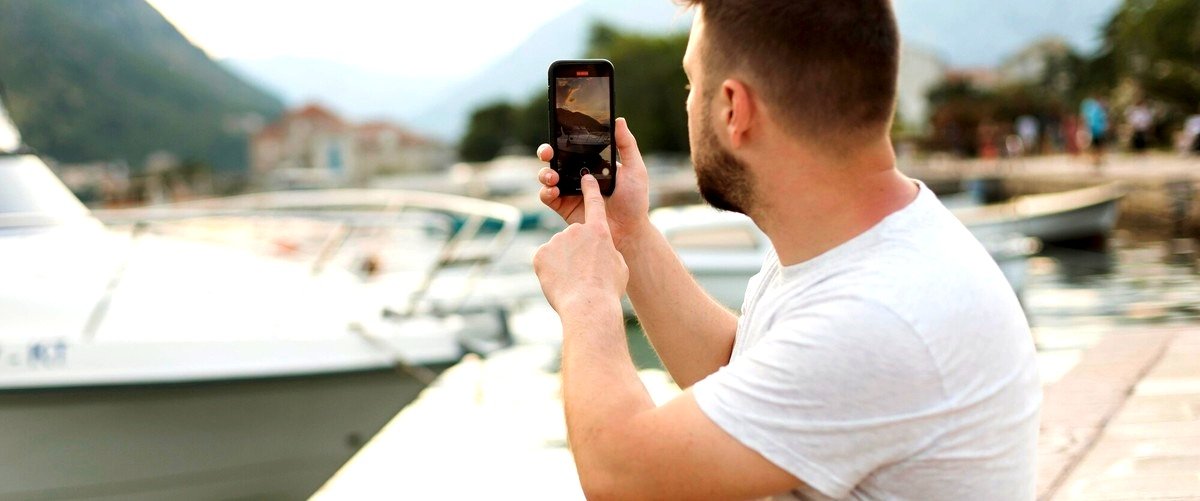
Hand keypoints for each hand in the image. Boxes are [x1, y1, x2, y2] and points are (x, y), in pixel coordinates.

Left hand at [533, 175, 628, 313]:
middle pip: (574, 238)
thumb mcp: (619, 267)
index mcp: (598, 231)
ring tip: (573, 282)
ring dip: (564, 264)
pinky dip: (551, 271)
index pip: (594, 203)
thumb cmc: (607, 289)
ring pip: (559, 251)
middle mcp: (575, 230)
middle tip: (584, 274)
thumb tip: (602, 251)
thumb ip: (608, 252)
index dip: (590, 189)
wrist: (588, 306)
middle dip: (577, 253)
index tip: (586, 178)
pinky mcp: (540, 254)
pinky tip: (560, 283)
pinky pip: (546, 261)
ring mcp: (556, 241)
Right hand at [537, 117, 650, 252]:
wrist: (629, 231)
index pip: (573, 146)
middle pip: (555, 159)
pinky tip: (554, 191)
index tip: (559, 131)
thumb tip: (619, 120)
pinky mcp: (564, 208)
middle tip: (548, 152)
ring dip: (545, 173)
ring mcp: (570, 191)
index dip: (562, 138)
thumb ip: (627, 145)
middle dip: (546, 152)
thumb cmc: (635, 200)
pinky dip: (546, 192)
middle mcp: (578, 175)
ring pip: (548, 177)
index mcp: (592, 163)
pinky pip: (548, 197)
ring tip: (553, 177)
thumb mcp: (635, 169)